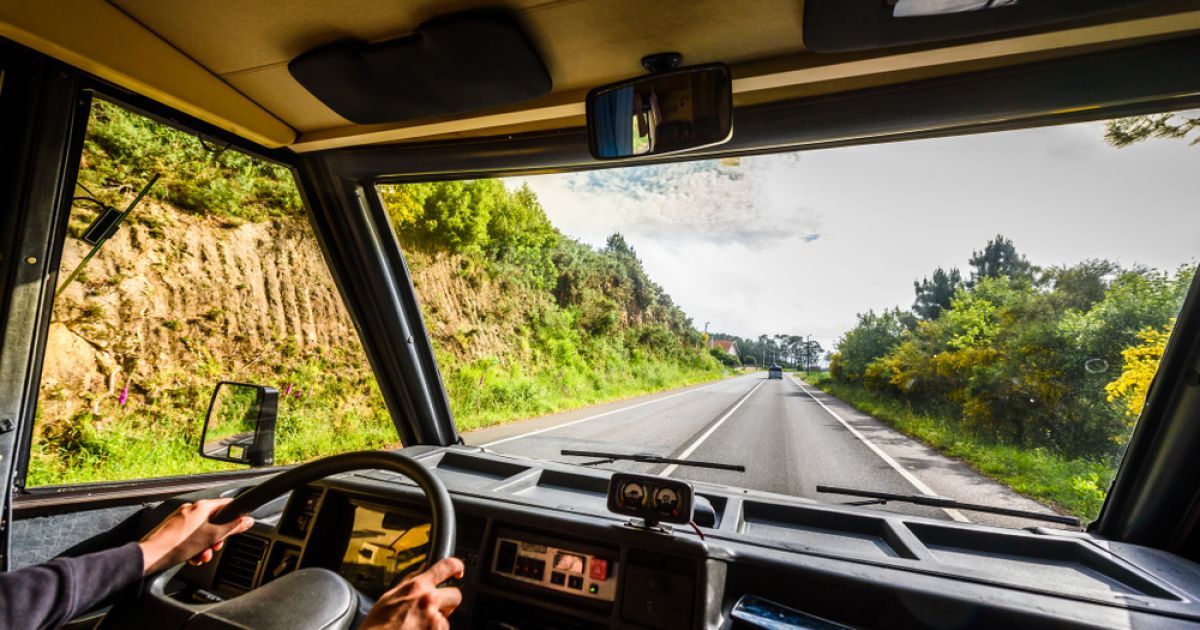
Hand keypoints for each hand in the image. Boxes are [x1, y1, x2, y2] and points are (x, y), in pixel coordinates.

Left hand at [138, 498, 254, 574]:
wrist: (151, 555)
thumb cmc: (178, 544)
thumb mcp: (212, 537)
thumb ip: (232, 528)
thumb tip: (248, 520)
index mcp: (202, 506)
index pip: (227, 504)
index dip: (235, 516)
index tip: (240, 525)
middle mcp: (191, 509)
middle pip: (214, 521)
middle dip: (216, 537)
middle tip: (214, 547)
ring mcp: (180, 519)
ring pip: (202, 531)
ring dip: (205, 545)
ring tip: (201, 557)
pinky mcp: (172, 529)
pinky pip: (190, 536)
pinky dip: (194, 546)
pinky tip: (191, 557)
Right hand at [361, 557, 464, 628]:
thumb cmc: (378, 625)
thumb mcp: (389, 596)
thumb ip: (410, 581)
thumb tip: (422, 569)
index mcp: (417, 587)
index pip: (446, 566)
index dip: (456, 566)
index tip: (458, 570)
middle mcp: (429, 601)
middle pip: (455, 595)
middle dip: (448, 601)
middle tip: (435, 608)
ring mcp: (435, 620)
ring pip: (447, 618)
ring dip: (437, 621)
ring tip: (418, 626)